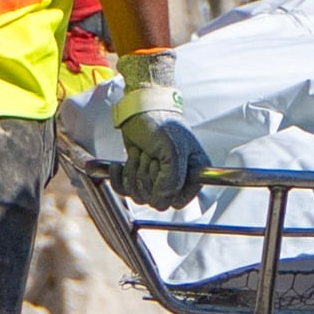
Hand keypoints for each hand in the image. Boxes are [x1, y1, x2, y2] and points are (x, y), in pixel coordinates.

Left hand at [109, 49, 208, 209]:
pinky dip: (120, 177)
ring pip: (140, 196)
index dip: (166, 190)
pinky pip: (125, 190)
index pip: (178, 200)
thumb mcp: (173, 151)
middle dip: (147, 176)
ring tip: (140, 153)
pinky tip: (121, 165)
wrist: (140, 110)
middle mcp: (177, 178)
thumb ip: (171, 181)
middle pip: (156, 199)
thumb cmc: (162, 124)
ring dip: (134, 173)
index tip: (162, 170)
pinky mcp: (138, 175)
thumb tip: (162, 202)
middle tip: (150, 155)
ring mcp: (156, 178)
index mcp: (193, 173)